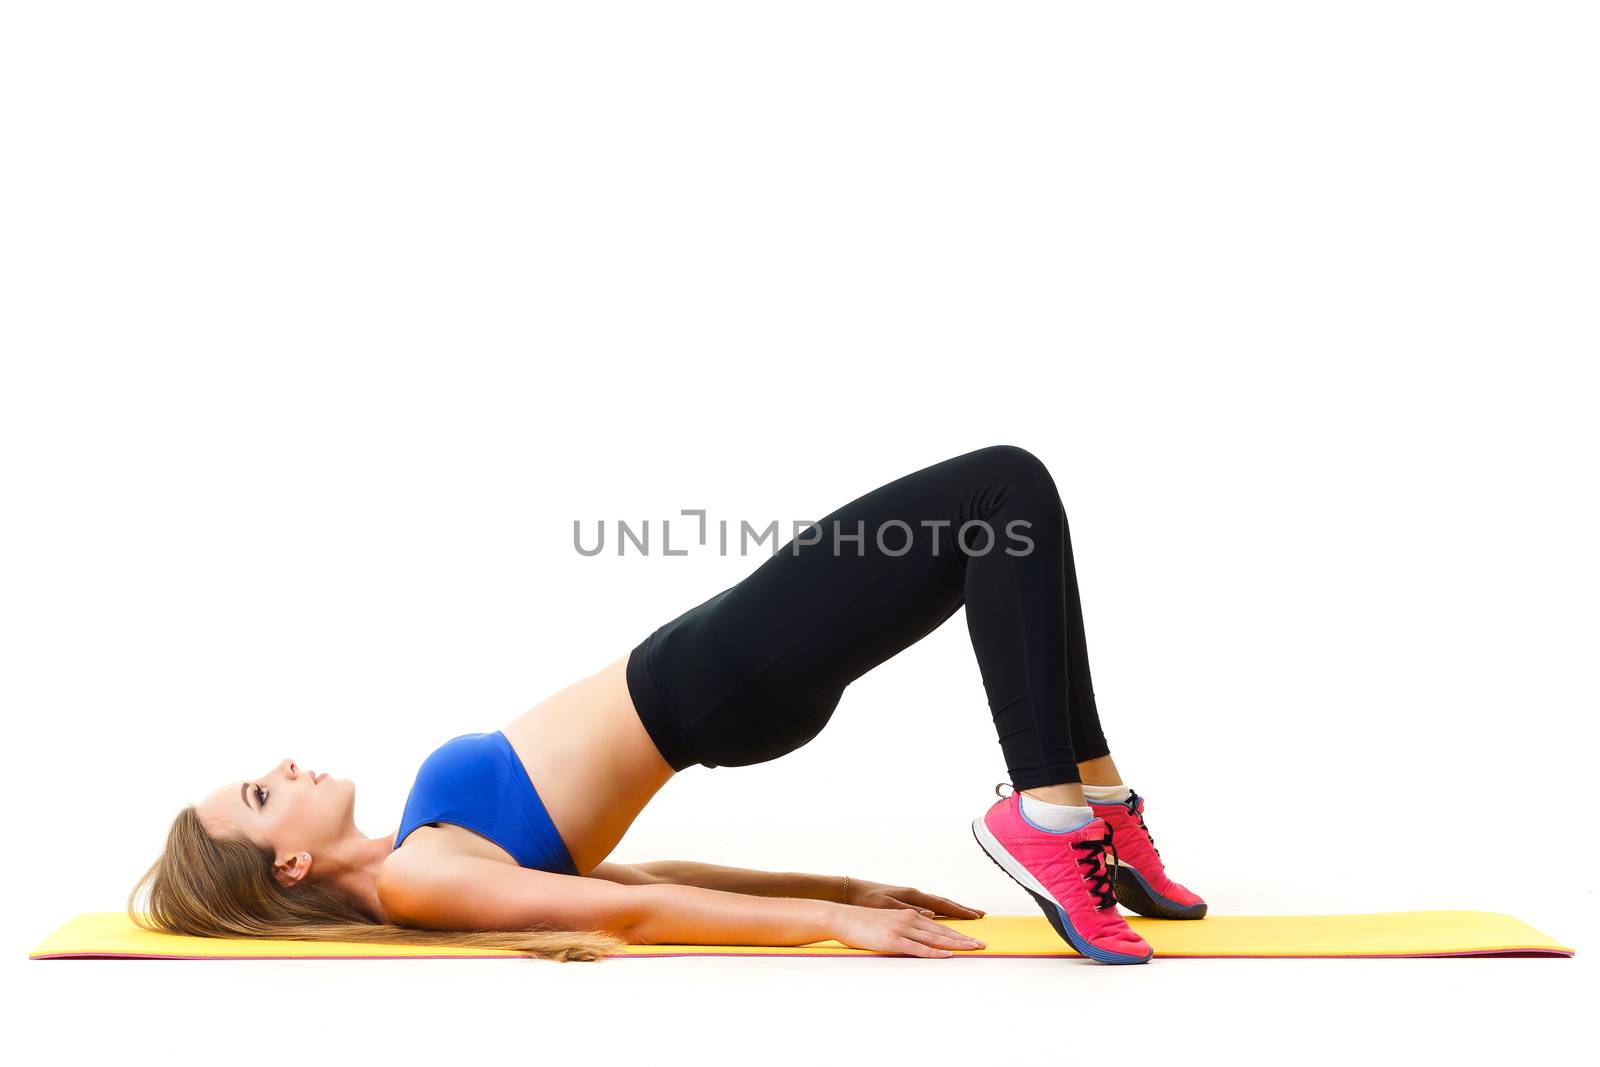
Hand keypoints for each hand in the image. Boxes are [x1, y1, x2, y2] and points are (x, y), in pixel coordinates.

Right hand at [827, 904, 986, 957]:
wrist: (842, 918)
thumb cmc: (863, 922)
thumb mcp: (889, 919)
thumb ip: (907, 923)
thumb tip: (924, 923)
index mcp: (910, 914)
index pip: (940, 925)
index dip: (959, 932)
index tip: (975, 938)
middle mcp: (909, 919)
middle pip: (943, 931)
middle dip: (965, 938)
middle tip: (984, 945)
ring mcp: (902, 929)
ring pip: (935, 938)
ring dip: (956, 944)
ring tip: (973, 949)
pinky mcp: (893, 939)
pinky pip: (919, 948)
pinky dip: (935, 952)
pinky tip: (947, 955)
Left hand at [846, 877, 985, 919]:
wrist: (852, 891)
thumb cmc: (867, 900)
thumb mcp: (886, 907)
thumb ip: (908, 911)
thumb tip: (932, 914)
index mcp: (913, 897)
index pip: (942, 905)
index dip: (960, 912)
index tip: (976, 917)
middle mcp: (915, 896)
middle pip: (945, 903)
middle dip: (963, 910)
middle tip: (981, 916)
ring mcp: (912, 898)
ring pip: (939, 904)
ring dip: (955, 910)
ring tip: (970, 915)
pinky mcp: (906, 902)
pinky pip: (930, 907)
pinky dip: (942, 910)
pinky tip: (945, 915)